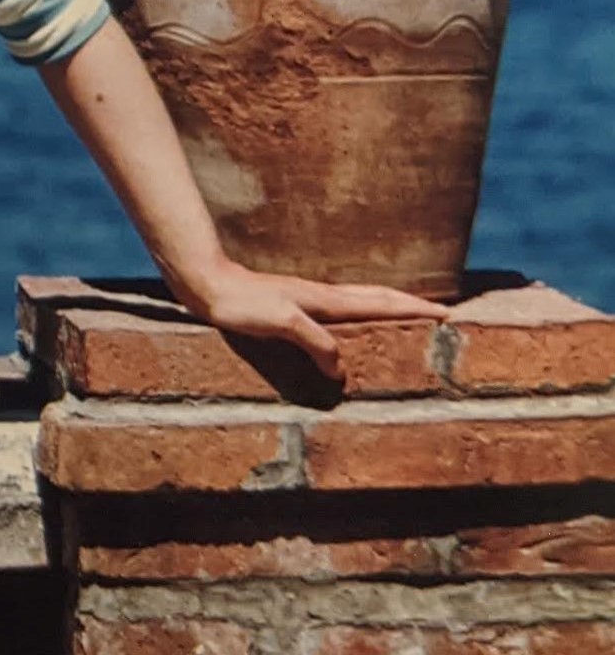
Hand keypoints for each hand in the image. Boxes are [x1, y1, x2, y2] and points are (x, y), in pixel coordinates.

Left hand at [171, 261, 451, 381]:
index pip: (381, 303)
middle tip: (443, 314)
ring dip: (388, 308)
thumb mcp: (280, 323)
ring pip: (360, 302)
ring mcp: (308, 300)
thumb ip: (315, 341)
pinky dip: (360, 315)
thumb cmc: (240, 303)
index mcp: (327, 300)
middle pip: (377, 298)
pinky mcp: (292, 307)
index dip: (415, 309)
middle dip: (411, 306)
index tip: (449, 314)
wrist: (205, 284)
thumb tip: (341, 370)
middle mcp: (323, 297)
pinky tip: (352, 327)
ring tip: (409, 319)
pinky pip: (340, 312)